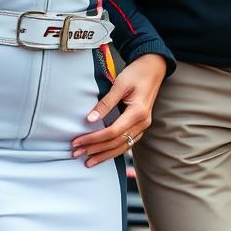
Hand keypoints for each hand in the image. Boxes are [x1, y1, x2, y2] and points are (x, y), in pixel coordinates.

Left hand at [71, 53, 167, 167]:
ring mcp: (143, 126)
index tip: (77, 141)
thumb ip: (105, 103)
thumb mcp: (120, 84)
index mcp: (138, 112)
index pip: (112, 132)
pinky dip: (113, 150)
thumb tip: (90, 119)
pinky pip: (126, 143)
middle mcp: (142, 123)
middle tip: (76, 153)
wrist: (153, 68)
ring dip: (104, 155)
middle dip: (95, 150)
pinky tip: (102, 154)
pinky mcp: (140, 126)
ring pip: (122, 147)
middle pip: (116, 143)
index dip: (93, 139)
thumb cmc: (136, 73)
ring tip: (88, 161)